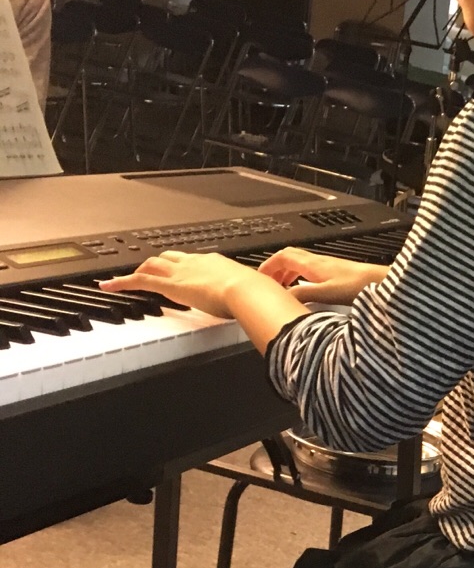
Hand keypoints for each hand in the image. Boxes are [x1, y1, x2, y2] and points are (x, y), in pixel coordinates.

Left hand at [100, 251, 265, 318]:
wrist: (247, 291)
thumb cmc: (256, 294)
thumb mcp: (258, 295)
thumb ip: (257, 301)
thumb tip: (271, 309)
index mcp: (217, 263)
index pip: (196, 261)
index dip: (185, 266)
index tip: (183, 272)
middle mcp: (196, 262)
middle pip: (170, 258)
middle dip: (158, 264)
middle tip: (149, 271)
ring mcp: (182, 272)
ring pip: (152, 266)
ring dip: (139, 271)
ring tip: (125, 279)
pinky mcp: (170, 285)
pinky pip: (139, 281)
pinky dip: (121, 282)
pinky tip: (110, 286)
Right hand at [258, 247, 388, 304]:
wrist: (380, 282)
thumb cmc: (357, 285)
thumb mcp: (325, 293)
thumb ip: (302, 295)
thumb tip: (283, 299)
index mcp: (311, 263)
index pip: (282, 256)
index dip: (268, 265)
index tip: (259, 277)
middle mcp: (318, 261)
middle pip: (290, 257)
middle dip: (276, 268)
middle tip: (270, 283)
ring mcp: (327, 266)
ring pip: (300, 264)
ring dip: (288, 273)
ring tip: (284, 288)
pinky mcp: (336, 273)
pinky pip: (310, 271)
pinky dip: (301, 277)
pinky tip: (305, 290)